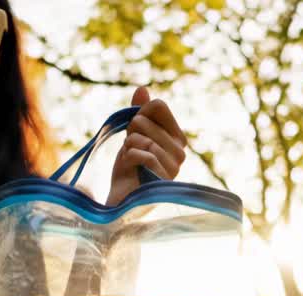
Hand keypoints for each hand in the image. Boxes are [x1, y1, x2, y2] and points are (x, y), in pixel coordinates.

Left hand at [105, 86, 187, 205]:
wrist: (122, 199)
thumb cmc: (129, 168)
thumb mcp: (133, 136)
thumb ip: (139, 112)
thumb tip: (142, 89)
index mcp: (176, 137)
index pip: (158, 106)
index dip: (138, 114)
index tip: (134, 133)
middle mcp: (181, 151)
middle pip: (144, 119)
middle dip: (130, 134)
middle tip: (130, 150)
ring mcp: (174, 166)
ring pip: (143, 138)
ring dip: (128, 148)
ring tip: (130, 160)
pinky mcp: (164, 178)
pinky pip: (143, 154)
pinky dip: (129, 158)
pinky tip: (130, 169)